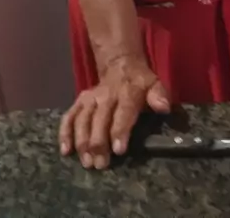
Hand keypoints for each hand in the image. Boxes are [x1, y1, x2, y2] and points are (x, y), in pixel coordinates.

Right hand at [59, 55, 169, 169]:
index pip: (123, 112)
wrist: (120, 65)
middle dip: (98, 142)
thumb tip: (164, 108)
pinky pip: (69, 116)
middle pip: (100, 119)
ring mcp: (90, 98)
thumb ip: (159, 96)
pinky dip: (65, 133)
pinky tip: (65, 151)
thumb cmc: (140, 83)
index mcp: (127, 92)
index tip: (119, 150)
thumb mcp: (154, 84)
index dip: (120, 130)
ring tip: (86, 162)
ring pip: (83, 119)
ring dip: (82, 141)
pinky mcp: (80, 102)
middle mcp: (106, 95)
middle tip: (100, 164)